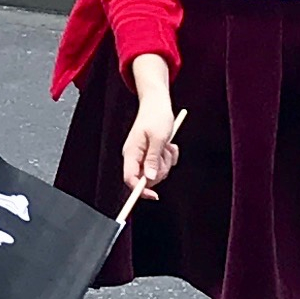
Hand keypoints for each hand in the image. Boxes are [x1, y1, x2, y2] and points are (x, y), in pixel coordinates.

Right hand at [118, 78, 182, 199]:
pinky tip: (168, 144)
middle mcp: (135, 156)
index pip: (130, 179)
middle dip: (161, 169)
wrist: (158, 103)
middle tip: (165, 153)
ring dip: (166, 161)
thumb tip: (149, 178)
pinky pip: (163, 165)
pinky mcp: (151, 154)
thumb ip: (152, 159)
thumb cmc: (156, 117)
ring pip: (157, 172)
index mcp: (131, 152)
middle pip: (147, 178)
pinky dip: (169, 156)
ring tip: (167, 145)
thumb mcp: (157, 138)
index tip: (155, 195)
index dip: (141, 190)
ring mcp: (143, 156)